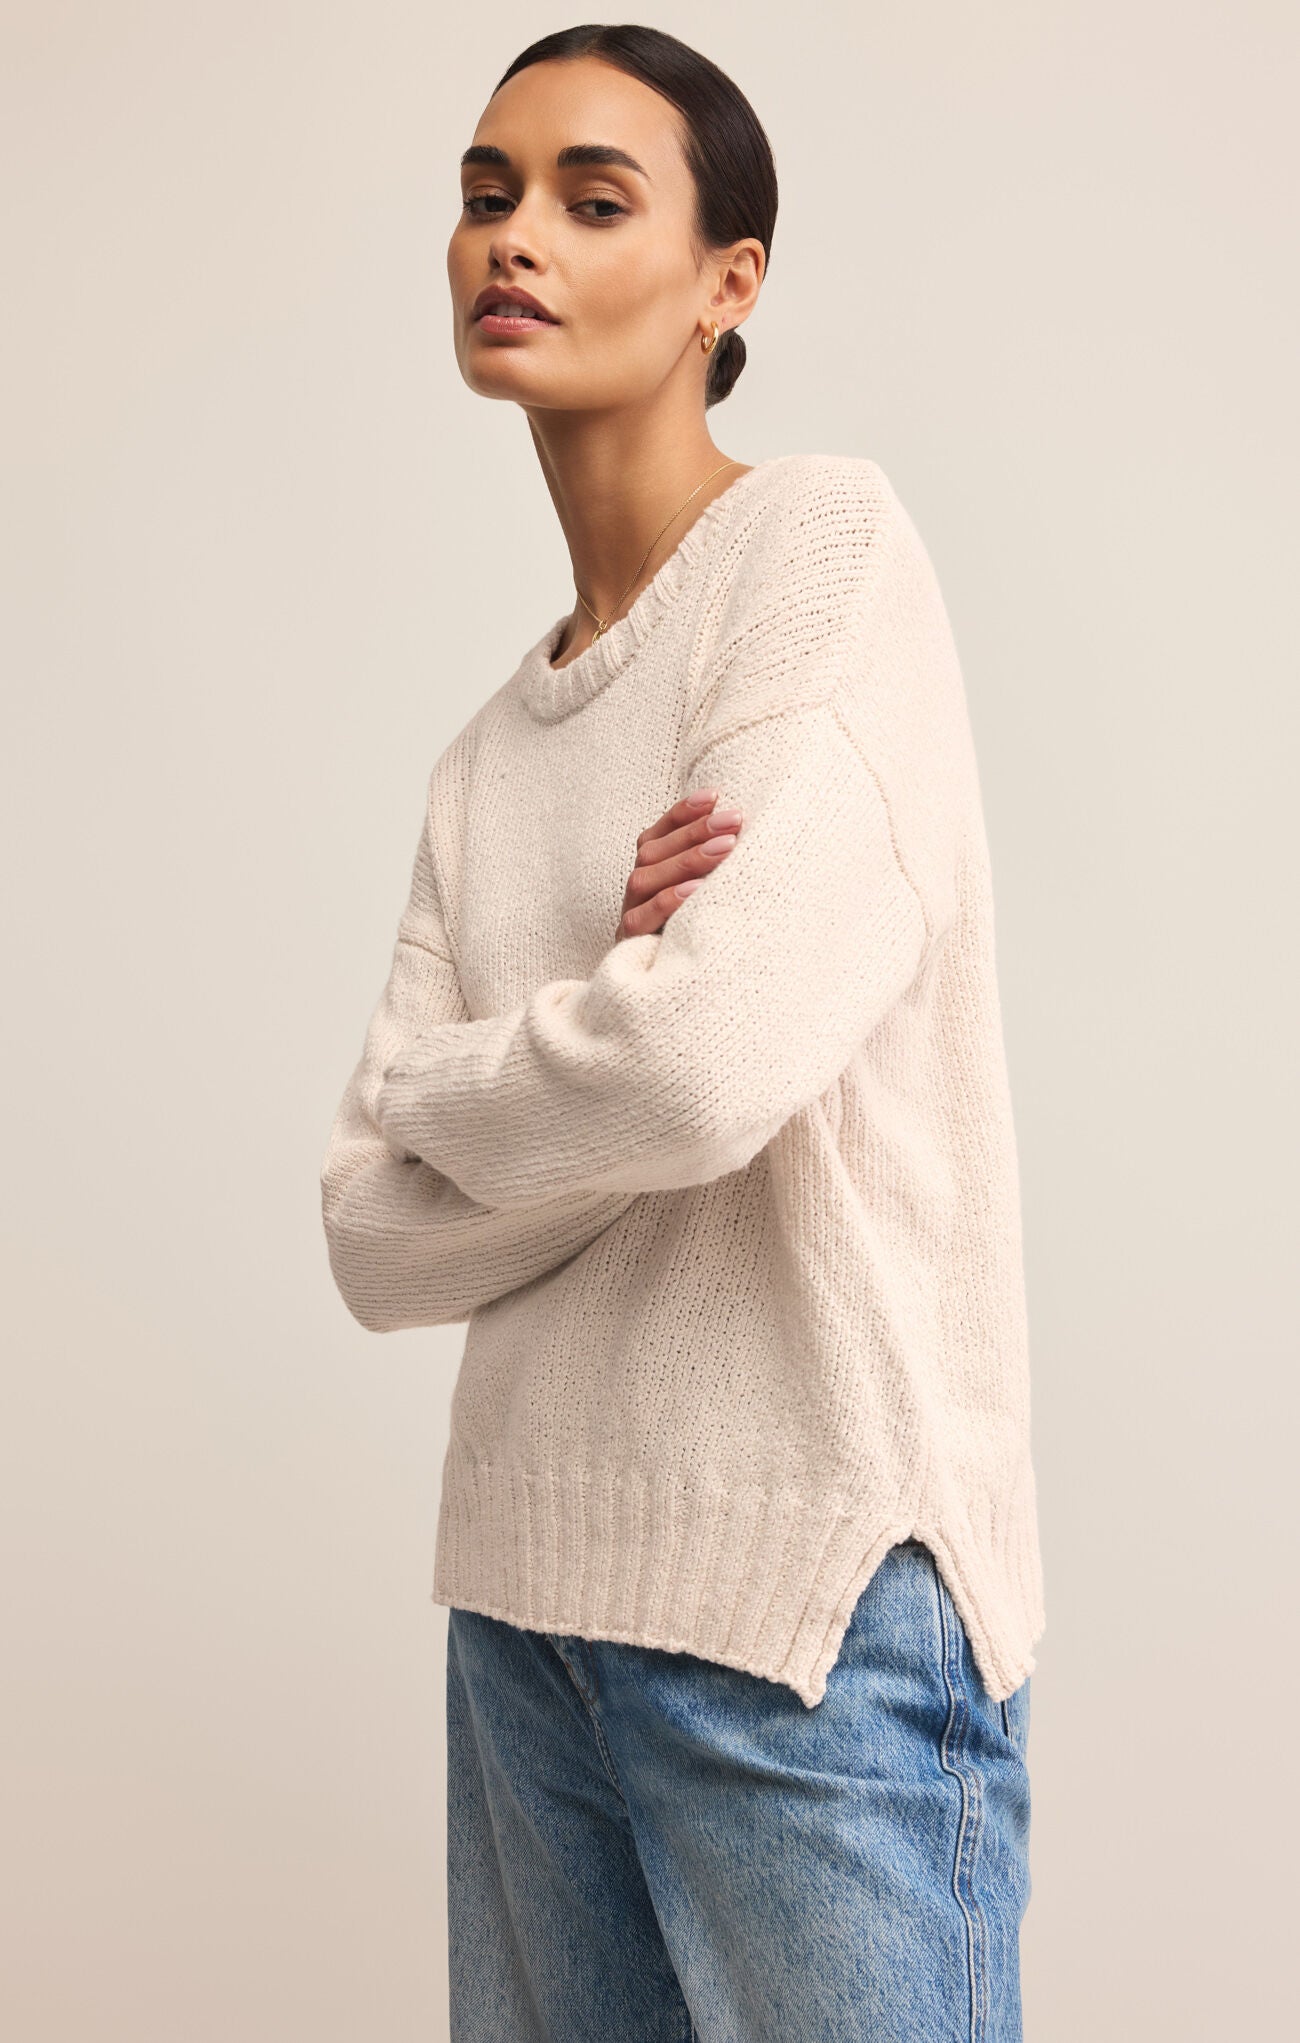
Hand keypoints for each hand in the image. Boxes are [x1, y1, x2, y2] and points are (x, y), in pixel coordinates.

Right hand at [614, 788, 743, 942]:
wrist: (680, 1004)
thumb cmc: (707, 940)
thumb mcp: (713, 902)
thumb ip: (718, 872)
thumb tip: (750, 833)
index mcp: (650, 876)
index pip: (657, 835)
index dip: (682, 813)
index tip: (716, 795)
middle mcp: (635, 895)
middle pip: (651, 852)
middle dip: (694, 832)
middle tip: (734, 820)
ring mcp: (630, 919)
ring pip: (644, 878)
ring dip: (686, 860)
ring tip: (727, 848)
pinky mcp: (632, 946)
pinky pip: (642, 919)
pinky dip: (669, 901)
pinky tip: (699, 890)